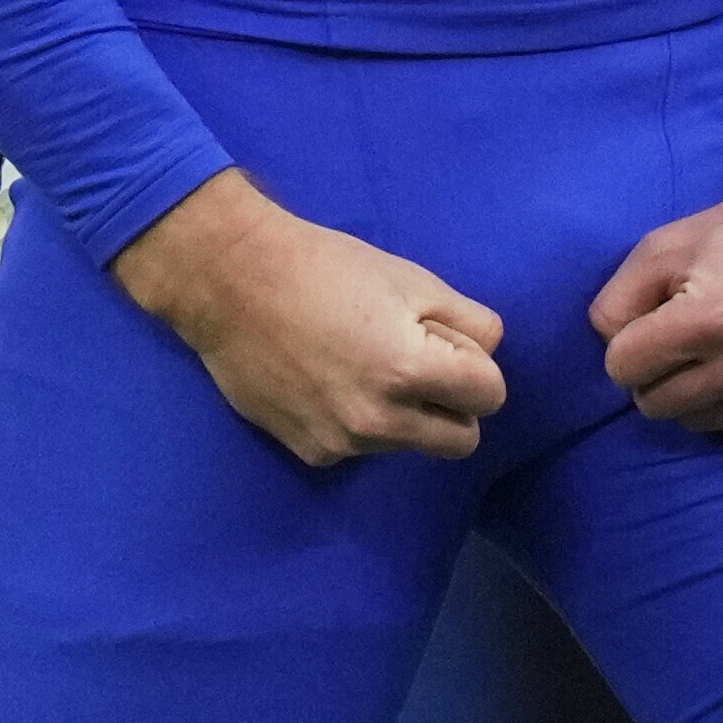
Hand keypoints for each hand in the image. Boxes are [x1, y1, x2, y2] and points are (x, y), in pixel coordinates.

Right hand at [110, 169, 504, 464]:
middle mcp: (381, 422)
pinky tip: (329, 382)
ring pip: (410, 444)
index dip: (476, 366)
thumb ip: (468, 321)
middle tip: (420, 366)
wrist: (231, 283)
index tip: (449, 346)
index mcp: (411, 371)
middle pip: (461, 440)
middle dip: (453, 406)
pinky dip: (359, 423)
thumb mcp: (410, 278)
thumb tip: (490, 352)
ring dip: (405, 415)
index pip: (491, 396)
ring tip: (362, 364)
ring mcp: (343, 444)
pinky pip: (363, 449)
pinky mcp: (312, 454)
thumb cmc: (325, 268)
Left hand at [590, 85, 722, 444]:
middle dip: (660, 372)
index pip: (621, 369)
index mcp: (708, 320)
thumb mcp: (668, 243)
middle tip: (691, 336)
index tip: (657, 320)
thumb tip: (607, 349)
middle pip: (655, 406)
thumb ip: (617, 300)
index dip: (631, 342)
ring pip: (699, 424)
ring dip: (701, 392)